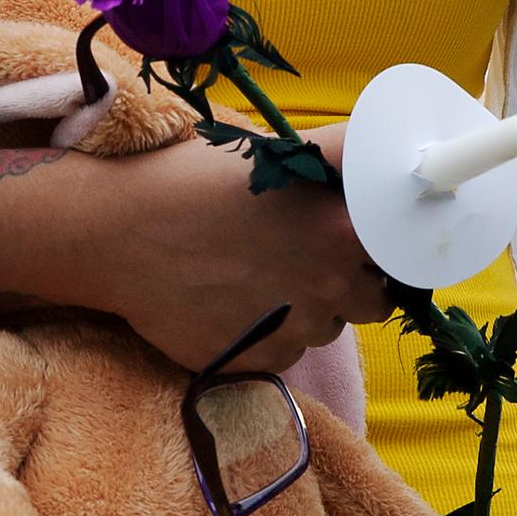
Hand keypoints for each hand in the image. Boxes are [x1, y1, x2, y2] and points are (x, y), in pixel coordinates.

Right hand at [86, 124, 386, 373]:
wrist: (116, 233)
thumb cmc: (194, 180)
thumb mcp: (273, 153)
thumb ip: (338, 161)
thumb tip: (384, 160)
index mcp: (342, 230)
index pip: (401, 252)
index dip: (385, 246)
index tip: (363, 240)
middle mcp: (329, 287)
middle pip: (371, 298)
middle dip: (348, 280)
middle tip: (301, 253)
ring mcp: (294, 331)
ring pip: (326, 327)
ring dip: (308, 308)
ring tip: (256, 274)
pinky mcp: (257, 362)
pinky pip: (285, 352)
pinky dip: (270, 333)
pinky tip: (232, 301)